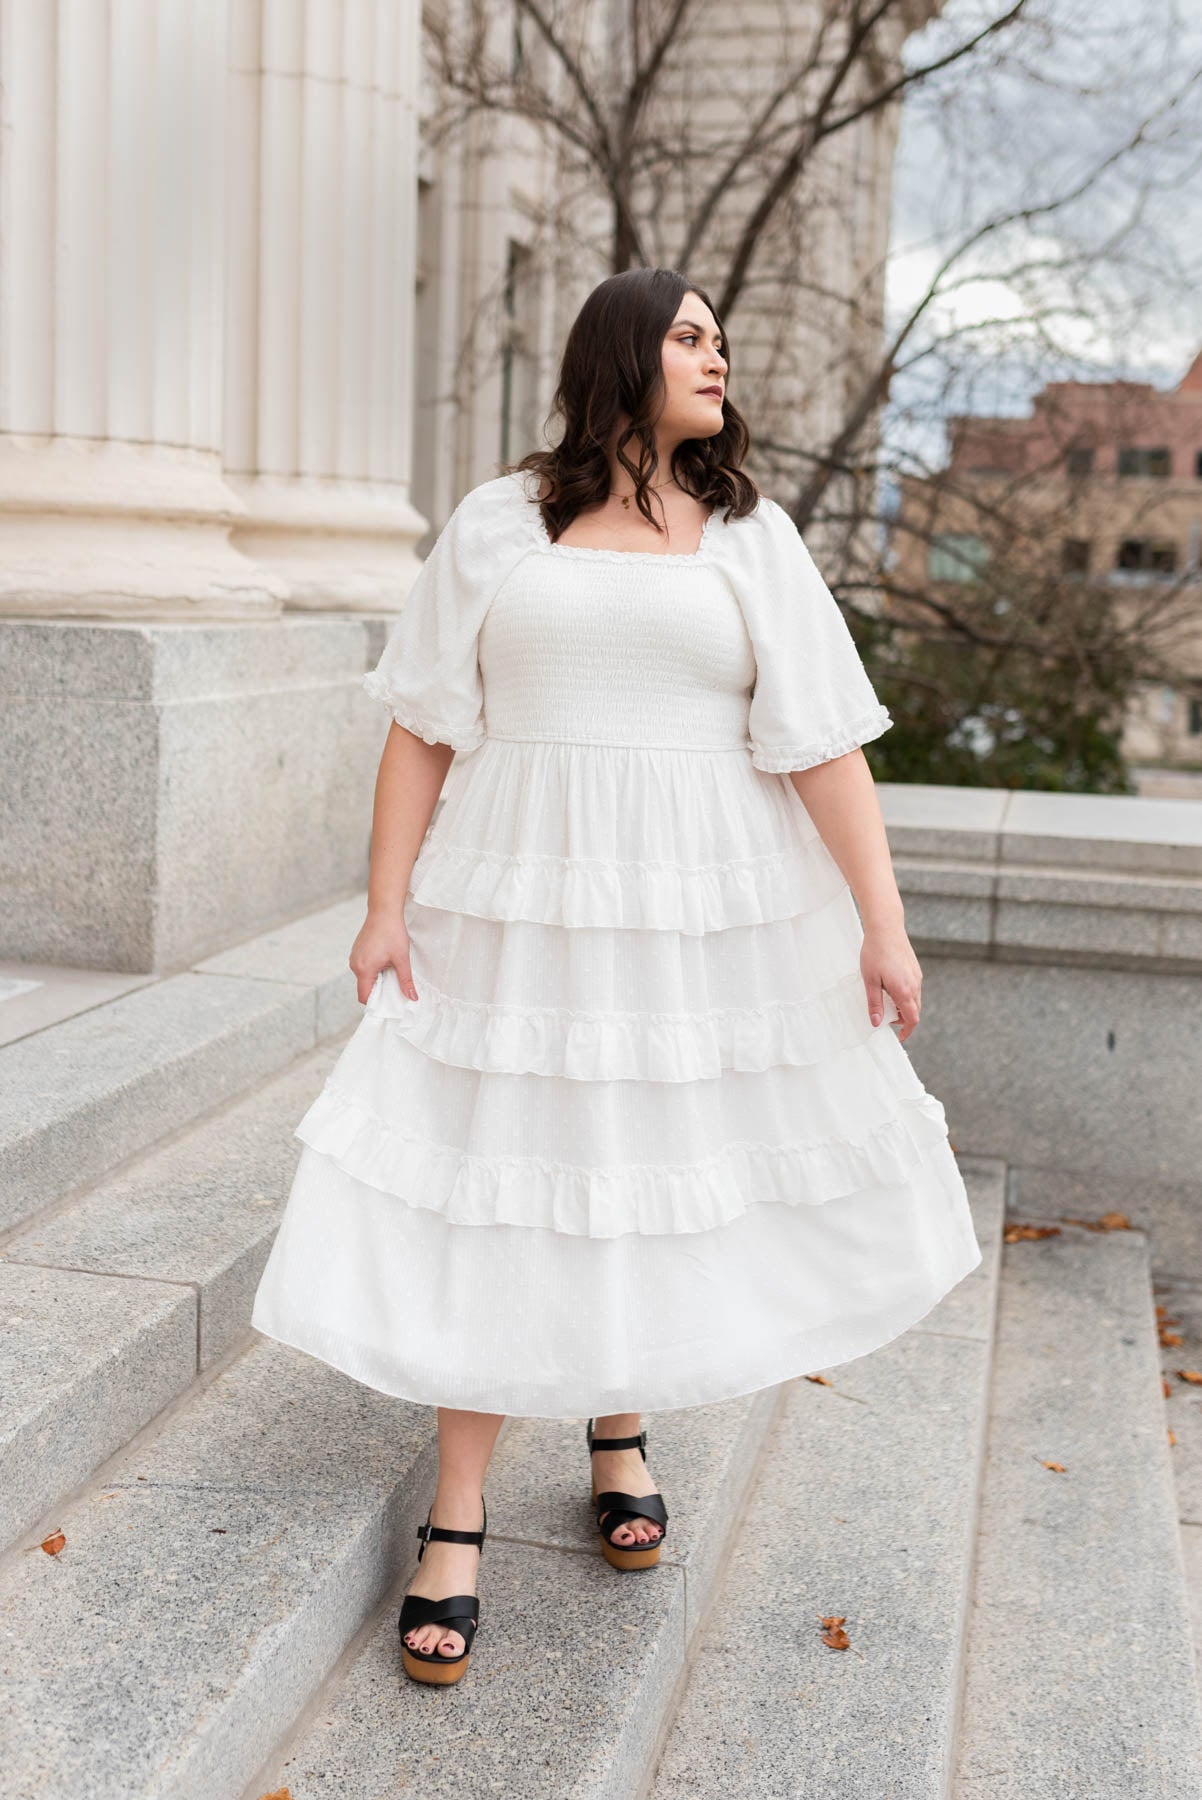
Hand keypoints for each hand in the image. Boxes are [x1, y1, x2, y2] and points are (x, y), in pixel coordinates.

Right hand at [349, 910, 418, 1005]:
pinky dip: (374, 969)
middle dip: (379, 990)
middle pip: (364, 988)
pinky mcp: (357, 951)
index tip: (390, 1001)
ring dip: (377, 978)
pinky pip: (363, 967)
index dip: (376, 1002)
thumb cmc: (392, 932)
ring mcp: (354, 957)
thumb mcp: (402, 959)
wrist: (384, 911)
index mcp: (363, 969)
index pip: (364, 997)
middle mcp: (355, 965)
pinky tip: (385, 960)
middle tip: (395, 985)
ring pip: (365, 977)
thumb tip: (412, 998)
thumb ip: (405, 981)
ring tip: (391, 969)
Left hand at [860, 918, 921, 1042]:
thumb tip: (877, 1023)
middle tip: (886, 1017)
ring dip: (903, 1006)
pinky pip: (914, 988)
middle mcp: (915, 985)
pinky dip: (905, 995)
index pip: (912, 1019)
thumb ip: (874, 1004)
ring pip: (915, 1000)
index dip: (907, 1031)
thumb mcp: (870, 981)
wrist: (886, 927)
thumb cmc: (875, 952)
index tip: (899, 1037)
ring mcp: (917, 976)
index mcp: (904, 990)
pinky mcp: (915, 969)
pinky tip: (890, 987)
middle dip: (903, 1019)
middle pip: (914, 1011)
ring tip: (885, 1001)